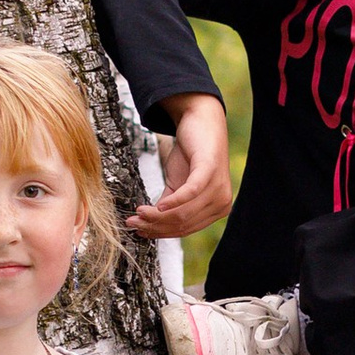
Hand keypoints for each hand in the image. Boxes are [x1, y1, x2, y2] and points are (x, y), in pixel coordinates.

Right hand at [132, 92, 232, 242]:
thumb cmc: (190, 155)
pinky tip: (157, 206)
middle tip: (132, 222)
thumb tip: (149, 224)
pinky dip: (172, 201)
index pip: (185, 229)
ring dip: (157, 216)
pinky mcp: (210, 170)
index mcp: (216, 210)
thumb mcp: (177, 185)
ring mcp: (219, 188)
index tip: (138, 229)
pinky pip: (191, 193)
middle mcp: (222, 203)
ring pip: (184, 213)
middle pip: (183, 223)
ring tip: (137, 213)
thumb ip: (169, 205)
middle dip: (155, 225)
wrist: (200, 122)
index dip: (160, 232)